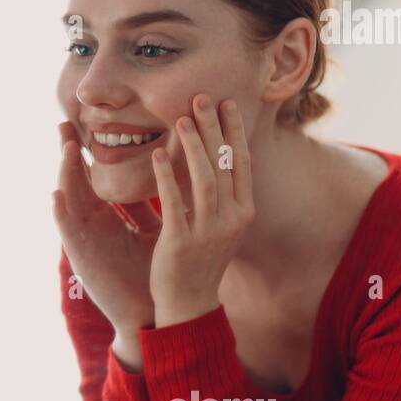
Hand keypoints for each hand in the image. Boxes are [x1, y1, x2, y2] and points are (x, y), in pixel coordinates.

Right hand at [52, 120, 161, 339]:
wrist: (152, 313)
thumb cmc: (153, 273)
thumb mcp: (156, 230)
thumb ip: (154, 204)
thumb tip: (171, 173)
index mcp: (108, 218)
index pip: (94, 177)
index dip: (89, 152)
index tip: (86, 125)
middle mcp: (92, 225)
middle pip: (77, 182)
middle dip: (70, 153)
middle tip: (65, 123)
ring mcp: (85, 240)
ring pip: (70, 199)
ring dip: (66, 172)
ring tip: (67, 146)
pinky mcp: (82, 257)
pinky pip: (68, 231)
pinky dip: (61, 212)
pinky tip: (57, 194)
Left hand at [149, 95, 254, 327]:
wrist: (189, 303)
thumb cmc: (201, 259)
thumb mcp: (220, 225)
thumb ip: (220, 193)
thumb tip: (214, 155)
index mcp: (243, 212)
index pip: (241, 163)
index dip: (234, 131)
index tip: (226, 103)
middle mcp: (231, 219)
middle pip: (225, 164)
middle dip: (213, 128)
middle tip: (201, 98)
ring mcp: (208, 231)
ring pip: (204, 178)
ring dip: (193, 145)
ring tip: (182, 118)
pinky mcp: (181, 242)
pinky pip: (175, 202)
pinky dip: (167, 175)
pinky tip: (157, 154)